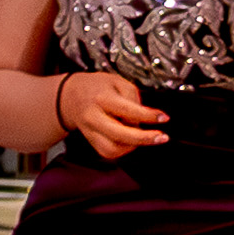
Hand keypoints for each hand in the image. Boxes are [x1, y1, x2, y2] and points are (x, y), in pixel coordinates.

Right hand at [54, 70, 168, 160]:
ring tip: (143, 137)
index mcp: (101, 99)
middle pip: (118, 135)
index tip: (163, 118)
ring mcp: (90, 132)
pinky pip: (108, 152)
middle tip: (161, 137)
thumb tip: (143, 119)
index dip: (148, 116)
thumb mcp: (117, 82)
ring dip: (131, 146)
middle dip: (143, 138)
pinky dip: (123, 149)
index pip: (127, 110)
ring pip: (112, 149)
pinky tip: (130, 140)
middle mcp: (93, 118)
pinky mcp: (91, 142)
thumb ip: (133, 98)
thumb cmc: (96, 87)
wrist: (70, 97)